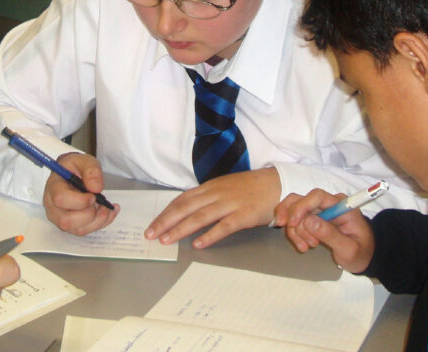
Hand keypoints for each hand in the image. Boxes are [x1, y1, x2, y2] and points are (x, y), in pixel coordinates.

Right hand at [42, 152, 118, 234]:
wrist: (71, 174)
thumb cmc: (75, 168)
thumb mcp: (84, 161)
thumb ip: (91, 171)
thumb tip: (96, 188)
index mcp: (53, 187)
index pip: (60, 199)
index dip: (79, 201)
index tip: (93, 195)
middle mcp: (52, 206)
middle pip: (67, 221)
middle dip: (89, 214)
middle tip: (100, 201)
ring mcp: (60, 218)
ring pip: (78, 230)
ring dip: (98, 220)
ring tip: (106, 206)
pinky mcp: (70, 225)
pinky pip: (85, 231)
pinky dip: (101, 223)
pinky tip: (108, 212)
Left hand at [144, 167, 279, 248]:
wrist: (276, 184)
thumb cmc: (249, 188)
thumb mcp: (223, 188)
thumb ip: (206, 197)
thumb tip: (185, 209)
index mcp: (209, 188)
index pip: (181, 200)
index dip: (165, 213)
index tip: (152, 225)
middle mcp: (216, 194)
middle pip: (186, 208)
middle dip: (166, 221)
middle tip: (151, 235)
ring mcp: (229, 204)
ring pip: (200, 217)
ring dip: (181, 229)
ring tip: (167, 240)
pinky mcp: (243, 215)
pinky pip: (224, 226)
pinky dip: (210, 235)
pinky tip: (198, 244)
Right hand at [274, 189, 375, 272]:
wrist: (364, 254)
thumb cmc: (360, 251)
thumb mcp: (350, 249)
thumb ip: (331, 235)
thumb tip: (309, 221)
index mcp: (341, 205)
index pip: (317, 196)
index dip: (301, 207)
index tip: (292, 224)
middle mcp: (328, 203)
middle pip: (300, 201)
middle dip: (297, 224)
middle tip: (307, 244)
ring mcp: (319, 209)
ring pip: (293, 210)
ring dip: (295, 230)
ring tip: (307, 247)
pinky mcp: (312, 216)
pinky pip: (295, 219)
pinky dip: (294, 232)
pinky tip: (303, 245)